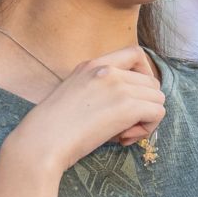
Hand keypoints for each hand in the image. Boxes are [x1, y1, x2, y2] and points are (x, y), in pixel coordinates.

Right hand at [4, 47, 165, 173]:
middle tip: (124, 126)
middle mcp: (107, 70)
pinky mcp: (127, 106)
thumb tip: (127, 107)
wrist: (40, 142)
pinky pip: (158, 113)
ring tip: (123, 134)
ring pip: (158, 99)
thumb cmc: (50, 128)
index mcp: (92, 64)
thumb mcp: (73, 94)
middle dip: (144, 105)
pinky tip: (124, 139)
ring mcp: (118, 86)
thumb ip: (98, 90)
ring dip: (146, 119)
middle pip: (151, 83)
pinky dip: (147, 129)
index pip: (136, 54)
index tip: (134, 97)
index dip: (144, 76)